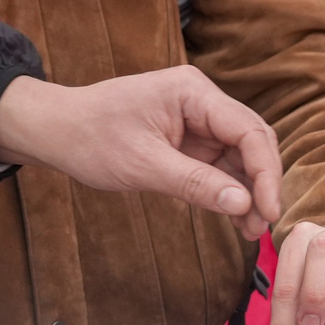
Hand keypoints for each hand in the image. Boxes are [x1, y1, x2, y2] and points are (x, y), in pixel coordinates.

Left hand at [0, 68, 282, 240]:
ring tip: (250, 231)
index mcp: (192, 92)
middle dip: (261, 184)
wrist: (56, 131)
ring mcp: (196, 121)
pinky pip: (219, 166)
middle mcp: (201, 101)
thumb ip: (196, 183)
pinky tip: (236, 219)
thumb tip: (244, 205)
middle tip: (263, 226)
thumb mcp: (143, 165)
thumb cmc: (91, 138)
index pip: (248, 130)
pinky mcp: (189, 141)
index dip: (266, 172)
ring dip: (247, 193)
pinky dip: (228, 192)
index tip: (269, 211)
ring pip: (239, 157)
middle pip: (251, 141)